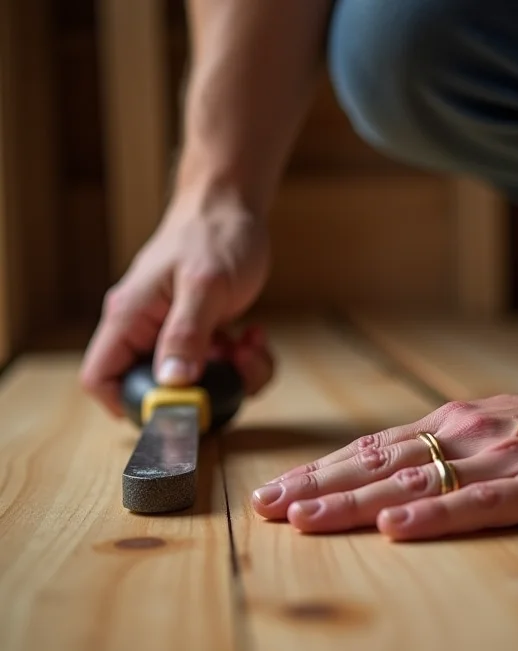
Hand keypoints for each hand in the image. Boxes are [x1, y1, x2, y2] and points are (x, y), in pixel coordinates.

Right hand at [80, 191, 273, 415]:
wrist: (233, 208)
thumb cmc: (212, 234)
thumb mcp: (203, 284)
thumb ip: (186, 333)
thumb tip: (172, 382)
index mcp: (130, 318)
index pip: (101, 376)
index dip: (125, 405)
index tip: (172, 413)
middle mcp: (147, 331)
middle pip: (157, 389)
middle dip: (201, 391)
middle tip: (233, 372)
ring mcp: (175, 334)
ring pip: (196, 383)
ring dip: (232, 376)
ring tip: (249, 346)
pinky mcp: (203, 335)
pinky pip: (220, 368)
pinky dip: (242, 363)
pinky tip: (254, 336)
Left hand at [251, 367, 517, 539]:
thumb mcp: (501, 427)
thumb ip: (452, 445)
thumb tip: (397, 470)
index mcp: (456, 423)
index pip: (374, 449)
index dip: (321, 471)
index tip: (276, 491)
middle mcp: (468, 435)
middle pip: (379, 463)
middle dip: (317, 486)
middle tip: (264, 506)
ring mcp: (504, 460)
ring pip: (416, 481)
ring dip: (355, 501)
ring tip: (302, 518)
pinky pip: (481, 503)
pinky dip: (435, 515)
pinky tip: (397, 527)